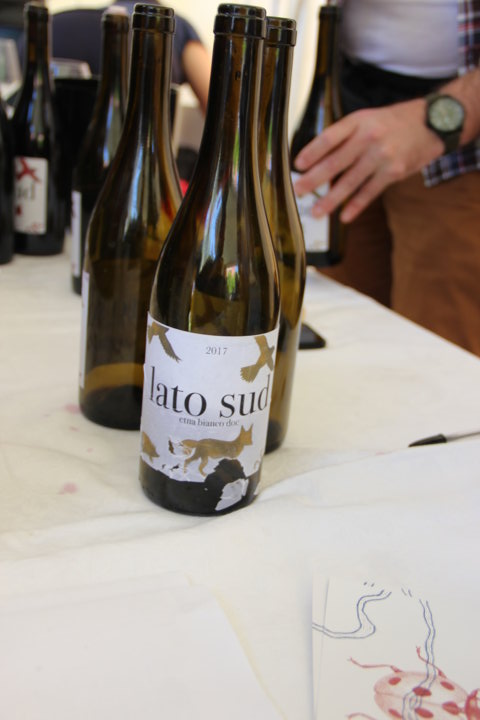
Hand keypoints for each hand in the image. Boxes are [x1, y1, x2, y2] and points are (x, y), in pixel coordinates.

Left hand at [293, 98, 444, 221]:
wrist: (431, 123)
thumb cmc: (392, 123)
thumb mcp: (367, 119)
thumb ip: (345, 137)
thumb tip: (317, 161)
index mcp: (358, 121)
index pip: (330, 137)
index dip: (312, 152)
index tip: (297, 165)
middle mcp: (369, 137)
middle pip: (335, 162)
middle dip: (314, 179)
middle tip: (298, 191)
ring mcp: (382, 156)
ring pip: (350, 181)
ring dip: (330, 199)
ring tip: (316, 211)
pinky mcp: (393, 172)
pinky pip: (370, 192)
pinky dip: (355, 205)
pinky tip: (344, 216)